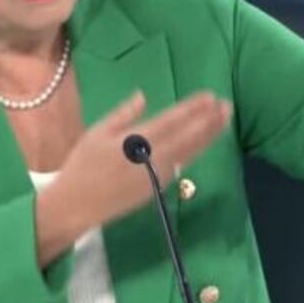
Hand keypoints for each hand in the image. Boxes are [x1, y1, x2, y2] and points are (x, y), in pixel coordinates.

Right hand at [36, 91, 230, 264]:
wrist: (76, 206)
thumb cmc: (82, 165)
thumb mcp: (97, 132)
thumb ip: (123, 114)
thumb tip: (143, 96)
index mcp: (137, 140)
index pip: (173, 120)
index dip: (194, 108)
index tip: (210, 96)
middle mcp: (153, 158)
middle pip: (189, 137)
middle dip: (210, 121)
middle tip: (227, 105)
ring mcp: (158, 175)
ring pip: (190, 152)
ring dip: (208, 136)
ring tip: (223, 121)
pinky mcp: (157, 188)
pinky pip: (181, 166)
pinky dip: (195, 152)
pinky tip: (203, 143)